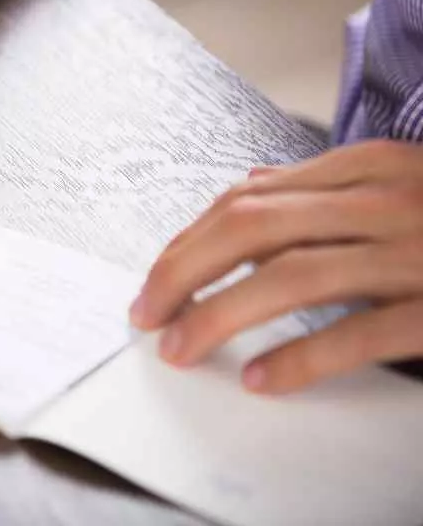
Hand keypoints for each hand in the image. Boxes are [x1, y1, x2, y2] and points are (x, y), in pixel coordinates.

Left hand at [130, 139, 422, 392]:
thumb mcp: (401, 185)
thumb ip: (330, 189)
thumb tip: (253, 189)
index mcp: (370, 167)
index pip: (248, 199)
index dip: (188, 241)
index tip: (155, 280)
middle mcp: (386, 201)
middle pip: (252, 227)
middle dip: (183, 272)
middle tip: (146, 313)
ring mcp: (415, 252)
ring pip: (290, 275)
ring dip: (218, 315)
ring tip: (178, 348)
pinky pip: (358, 333)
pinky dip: (300, 357)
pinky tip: (258, 376)